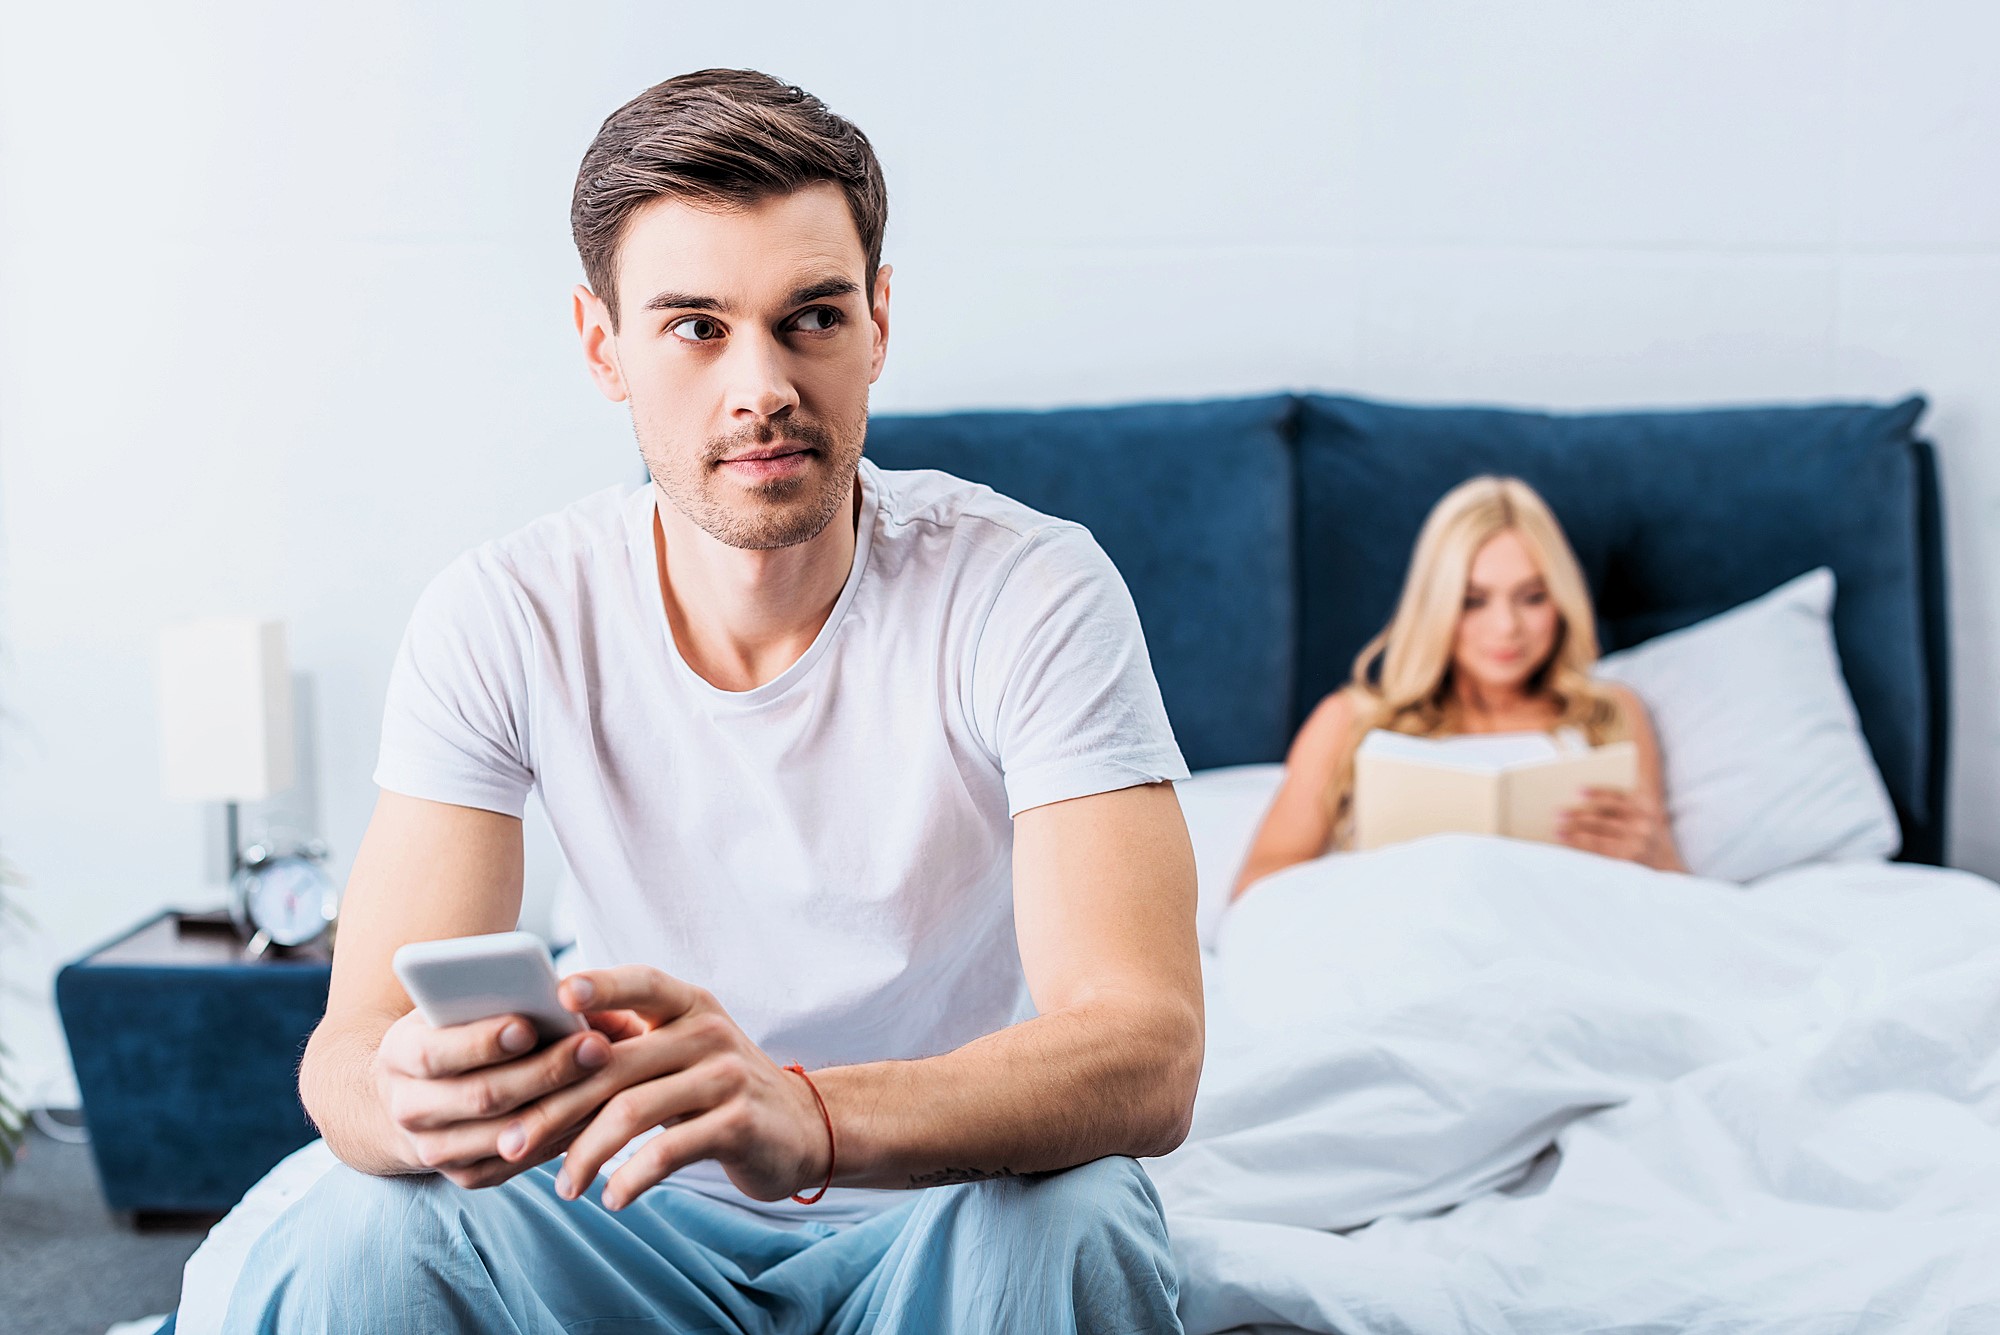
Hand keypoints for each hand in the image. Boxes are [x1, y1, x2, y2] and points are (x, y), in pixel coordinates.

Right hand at [372, 1009, 611, 1187]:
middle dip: (545, 1071)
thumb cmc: (449, 1033)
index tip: (528, 1025)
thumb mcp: (455, 1007)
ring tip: (611, 1078)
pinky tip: (599, 1110)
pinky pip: (520, 1161)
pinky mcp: (466, 1176)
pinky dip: (562, 1136)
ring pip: (507, 1135)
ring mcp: (435, 1150)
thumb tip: (576, 992)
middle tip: (597, 1047)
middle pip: (482, 1096)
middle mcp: (409, 1108)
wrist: (405, 1096)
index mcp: (400, 1055)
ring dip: (565, 1107)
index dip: (481, 1042)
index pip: (435, 1053)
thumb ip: (501, 996)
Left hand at [493, 966, 829, 1210]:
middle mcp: (709, 1032)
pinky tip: (611, 1198)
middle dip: (554, 1107)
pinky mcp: (739, 1123)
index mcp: (690, 1005)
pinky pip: (668, 1151)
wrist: (801, 1126)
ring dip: (586, 1155)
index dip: (602, 985)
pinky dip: (631, 1179)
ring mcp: (726, 1076)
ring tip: (564, 1188)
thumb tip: (535, 1053)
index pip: (641, 983)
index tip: (559, 994)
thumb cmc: (717, 1088)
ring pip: (633, 1111)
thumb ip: (626, 1044)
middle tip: (511, 1143)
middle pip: (613, 1064)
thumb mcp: (681, 1051)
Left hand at [1556, 786, 1672, 868]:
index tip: (1576, 790)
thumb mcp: (1645, 816)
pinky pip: (1598, 849)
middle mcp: (1642, 822)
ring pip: (1597, 833)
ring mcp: (1636, 841)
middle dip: (1577, 814)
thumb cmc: (1648, 838)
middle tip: (1556, 812)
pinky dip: (1579, 844)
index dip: (1596, 792)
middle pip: (1602, 816)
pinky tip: (1565, 841)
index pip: (1617, 796)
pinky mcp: (1629, 858)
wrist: (1669, 869)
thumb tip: (1582, 798)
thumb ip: (1624, 805)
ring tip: (1556, 827)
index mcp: (1645, 805)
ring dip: (1573, 830)